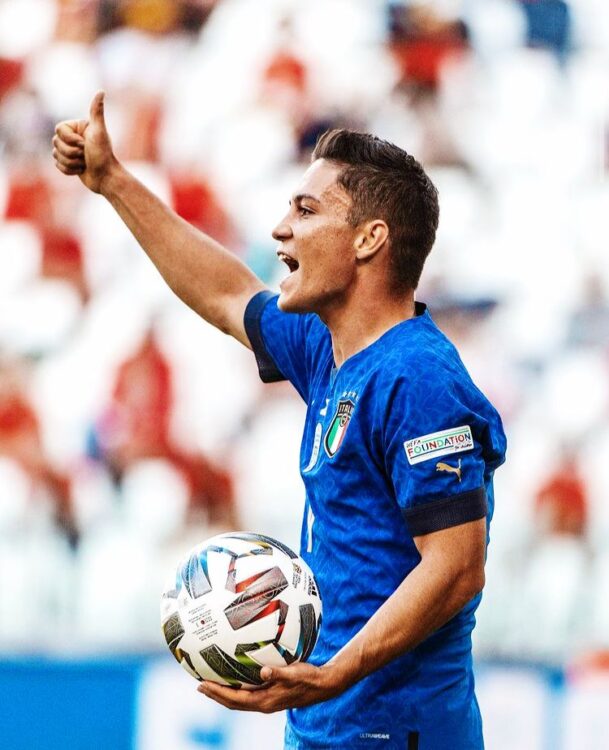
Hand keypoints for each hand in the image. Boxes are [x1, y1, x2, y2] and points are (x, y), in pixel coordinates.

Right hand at [52, 91, 117, 193]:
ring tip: (85, 163)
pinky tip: (82, 170)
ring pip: (56, 155)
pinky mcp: (69, 163)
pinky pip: (58, 165)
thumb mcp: (99, 132)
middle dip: (71, 152)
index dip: (70, 140)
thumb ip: (96, 112)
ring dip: (71, 162)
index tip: (84, 144)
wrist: (106, 178)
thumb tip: (101, 91)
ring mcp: (70, 151)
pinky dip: (70, 170)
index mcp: (78, 128)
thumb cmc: (103, 155)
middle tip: (86, 155)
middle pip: (56, 143)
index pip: (59, 130)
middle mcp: (73, 137)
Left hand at [197, 661, 341, 713]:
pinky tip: (234, 679)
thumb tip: (264, 672)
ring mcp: (266, 701)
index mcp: (265, 701)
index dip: (218, 693)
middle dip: (215, 695)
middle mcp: (263, 704)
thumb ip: (278, 673)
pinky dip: (236, 689)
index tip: (203, 685)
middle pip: (233, 703)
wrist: (323, 685)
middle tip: (199, 686)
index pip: (235, 699)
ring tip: (210, 685)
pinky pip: (247, 695)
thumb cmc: (308, 678)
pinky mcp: (270, 695)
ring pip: (239, 700)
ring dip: (223, 694)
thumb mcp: (294, 673)